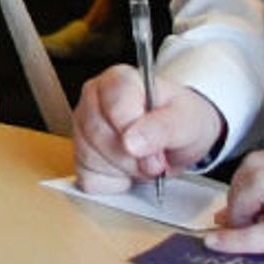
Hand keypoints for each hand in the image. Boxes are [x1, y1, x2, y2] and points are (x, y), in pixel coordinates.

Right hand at [74, 65, 223, 189]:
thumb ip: (162, 128)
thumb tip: (132, 142)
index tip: (158, 150)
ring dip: (124, 170)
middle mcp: (94, 98)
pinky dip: (113, 182)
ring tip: (141, 160)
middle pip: (99, 135)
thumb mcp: (185, 120)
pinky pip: (87, 178)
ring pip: (90, 158)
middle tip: (155, 158)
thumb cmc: (179, 120)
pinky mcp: (79, 153)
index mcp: (119, 80)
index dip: (137, 134)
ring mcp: (82, 125)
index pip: (115, 107)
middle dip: (132, 157)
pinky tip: (126, 169)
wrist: (179, 137)